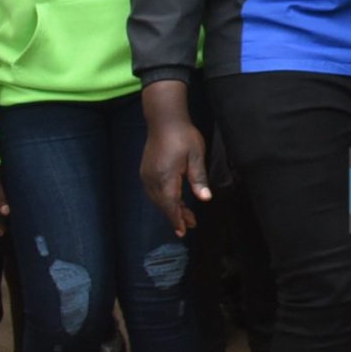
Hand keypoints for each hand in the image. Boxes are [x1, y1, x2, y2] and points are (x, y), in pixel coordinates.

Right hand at [138, 105, 207, 236]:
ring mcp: (147, 175)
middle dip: (176, 216)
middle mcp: (152, 179)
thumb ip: (199, 179)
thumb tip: (205, 198)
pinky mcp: (146, 171)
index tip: (183, 231)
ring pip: (158, 199)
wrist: (164, 120)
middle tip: (190, 225)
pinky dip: (164, 199)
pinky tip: (174, 201)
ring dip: (170, 208)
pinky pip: (154, 191)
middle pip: (163, 204)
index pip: (171, 205)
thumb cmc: (183, 136)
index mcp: (165, 177)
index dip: (177, 219)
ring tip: (185, 216)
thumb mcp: (196, 156)